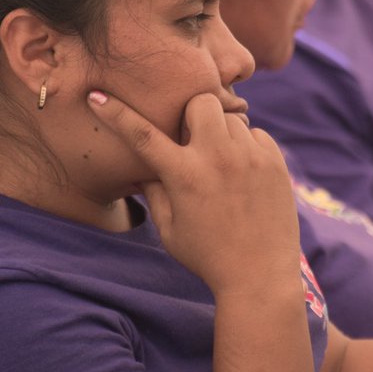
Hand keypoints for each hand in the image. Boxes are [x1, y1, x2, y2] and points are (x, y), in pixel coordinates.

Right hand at [88, 91, 300, 296]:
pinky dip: (247, 146)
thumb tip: (139, 166)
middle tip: (194, 139)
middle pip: (200, 101)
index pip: (141, 134)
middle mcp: (216, 158)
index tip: (97, 94)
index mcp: (183, 176)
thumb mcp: (169, 229)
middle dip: (192, 114)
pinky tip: (244, 173)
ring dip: (221, 133)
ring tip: (222, 164)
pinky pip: (256, 133)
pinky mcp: (274, 161)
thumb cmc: (207, 256)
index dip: (116, 112)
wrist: (260, 277)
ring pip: (230, 117)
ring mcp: (249, 157)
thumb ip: (153, 192)